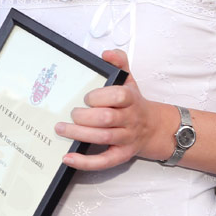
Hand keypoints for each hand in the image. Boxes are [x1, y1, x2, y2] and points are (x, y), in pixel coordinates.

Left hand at [56, 50, 164, 169]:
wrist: (155, 128)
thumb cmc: (134, 103)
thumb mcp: (129, 80)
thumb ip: (119, 62)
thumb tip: (106, 53)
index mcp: (131, 99)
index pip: (118, 96)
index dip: (100, 96)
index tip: (87, 97)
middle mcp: (130, 119)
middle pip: (107, 118)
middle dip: (85, 116)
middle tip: (71, 113)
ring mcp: (127, 138)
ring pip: (104, 137)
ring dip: (80, 134)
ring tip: (61, 129)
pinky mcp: (121, 155)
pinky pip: (104, 161)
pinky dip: (85, 161)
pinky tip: (67, 158)